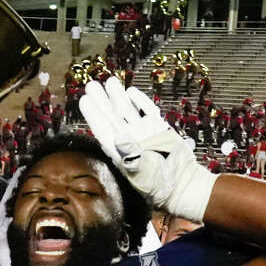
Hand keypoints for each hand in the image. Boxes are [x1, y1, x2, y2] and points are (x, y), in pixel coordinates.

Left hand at [79, 77, 216, 221]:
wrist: (182, 184)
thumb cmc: (158, 184)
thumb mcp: (142, 171)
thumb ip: (130, 154)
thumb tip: (118, 137)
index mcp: (119, 150)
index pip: (102, 128)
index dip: (93, 114)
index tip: (84, 100)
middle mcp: (128, 140)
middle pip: (111, 116)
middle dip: (101, 100)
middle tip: (91, 85)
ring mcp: (143, 133)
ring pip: (127, 111)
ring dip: (118, 97)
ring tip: (109, 81)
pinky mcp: (159, 129)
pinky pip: (146, 111)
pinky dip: (139, 101)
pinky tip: (130, 91)